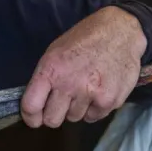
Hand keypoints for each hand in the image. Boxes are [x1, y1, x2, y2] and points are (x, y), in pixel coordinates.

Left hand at [21, 6, 147, 127]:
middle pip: (52, 120)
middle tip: (63, 102)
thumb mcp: (56, 51)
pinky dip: (94, 108)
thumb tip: (36, 105)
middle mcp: (68, 84)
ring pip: (73, 118)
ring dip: (77, 108)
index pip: (31, 106)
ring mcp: (89, 94)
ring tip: (86, 88)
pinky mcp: (108, 101)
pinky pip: (93, 117)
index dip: (31, 117)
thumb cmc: (85, 39)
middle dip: (55, 113)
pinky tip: (99, 90)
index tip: (35, 119)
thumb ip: (45, 78)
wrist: (120, 31)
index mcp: (51, 69)